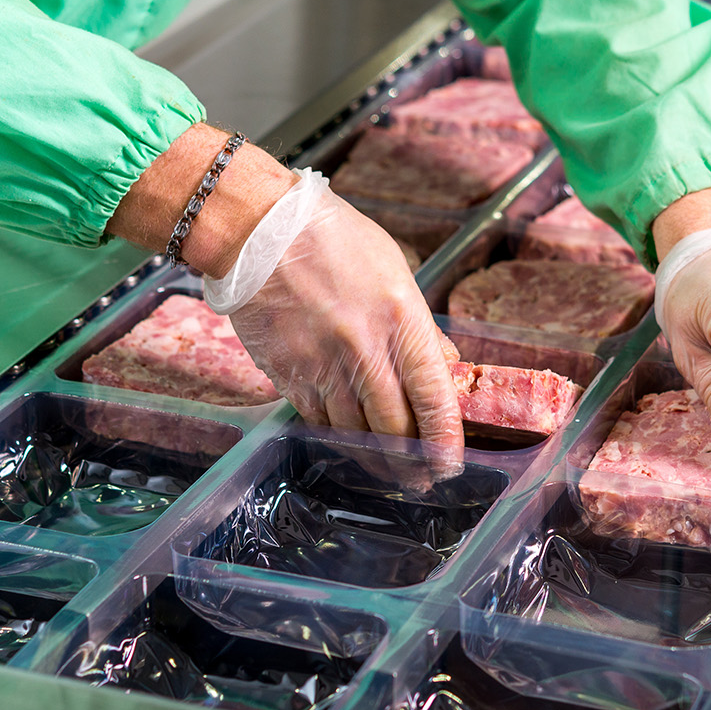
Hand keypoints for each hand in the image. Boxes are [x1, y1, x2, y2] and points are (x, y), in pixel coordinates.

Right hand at [107, 125, 465, 485]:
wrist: (260, 231)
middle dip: (411, 462)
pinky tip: (345, 441)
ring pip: (354, 433)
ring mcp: (322, 366)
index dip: (445, 441)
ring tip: (386, 470)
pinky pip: (317, 421)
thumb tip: (443, 364)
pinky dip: (335, 437)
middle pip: (394, 429)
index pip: (433, 398)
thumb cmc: (333, 240)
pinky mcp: (288, 375)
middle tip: (419, 477)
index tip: (450, 464)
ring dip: (373, 458)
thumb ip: (418, 325)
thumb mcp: (394, 270)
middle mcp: (363, 350)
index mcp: (400, 320)